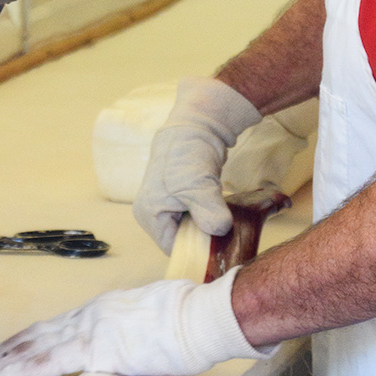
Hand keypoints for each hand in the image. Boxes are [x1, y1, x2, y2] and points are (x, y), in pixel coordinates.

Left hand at [0, 267, 272, 375]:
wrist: (200, 316)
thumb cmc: (191, 317)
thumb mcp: (157, 318)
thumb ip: (138, 331)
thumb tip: (140, 343)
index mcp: (107, 308)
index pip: (63, 324)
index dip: (36, 336)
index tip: (17, 345)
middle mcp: (92, 314)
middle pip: (43, 332)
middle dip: (12, 348)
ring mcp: (90, 329)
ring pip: (38, 345)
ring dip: (8, 359)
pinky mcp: (94, 348)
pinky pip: (48, 361)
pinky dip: (21, 369)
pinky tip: (2, 375)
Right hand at [133, 77, 261, 254]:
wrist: (196, 125)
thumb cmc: (188, 155)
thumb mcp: (198, 186)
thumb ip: (208, 212)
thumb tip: (219, 230)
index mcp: (148, 214)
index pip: (172, 247)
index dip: (195, 249)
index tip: (219, 247)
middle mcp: (153, 213)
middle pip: (180, 239)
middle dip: (203, 238)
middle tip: (227, 234)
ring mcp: (166, 204)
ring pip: (190, 228)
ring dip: (208, 227)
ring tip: (227, 222)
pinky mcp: (180, 197)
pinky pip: (195, 217)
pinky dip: (209, 216)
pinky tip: (223, 213)